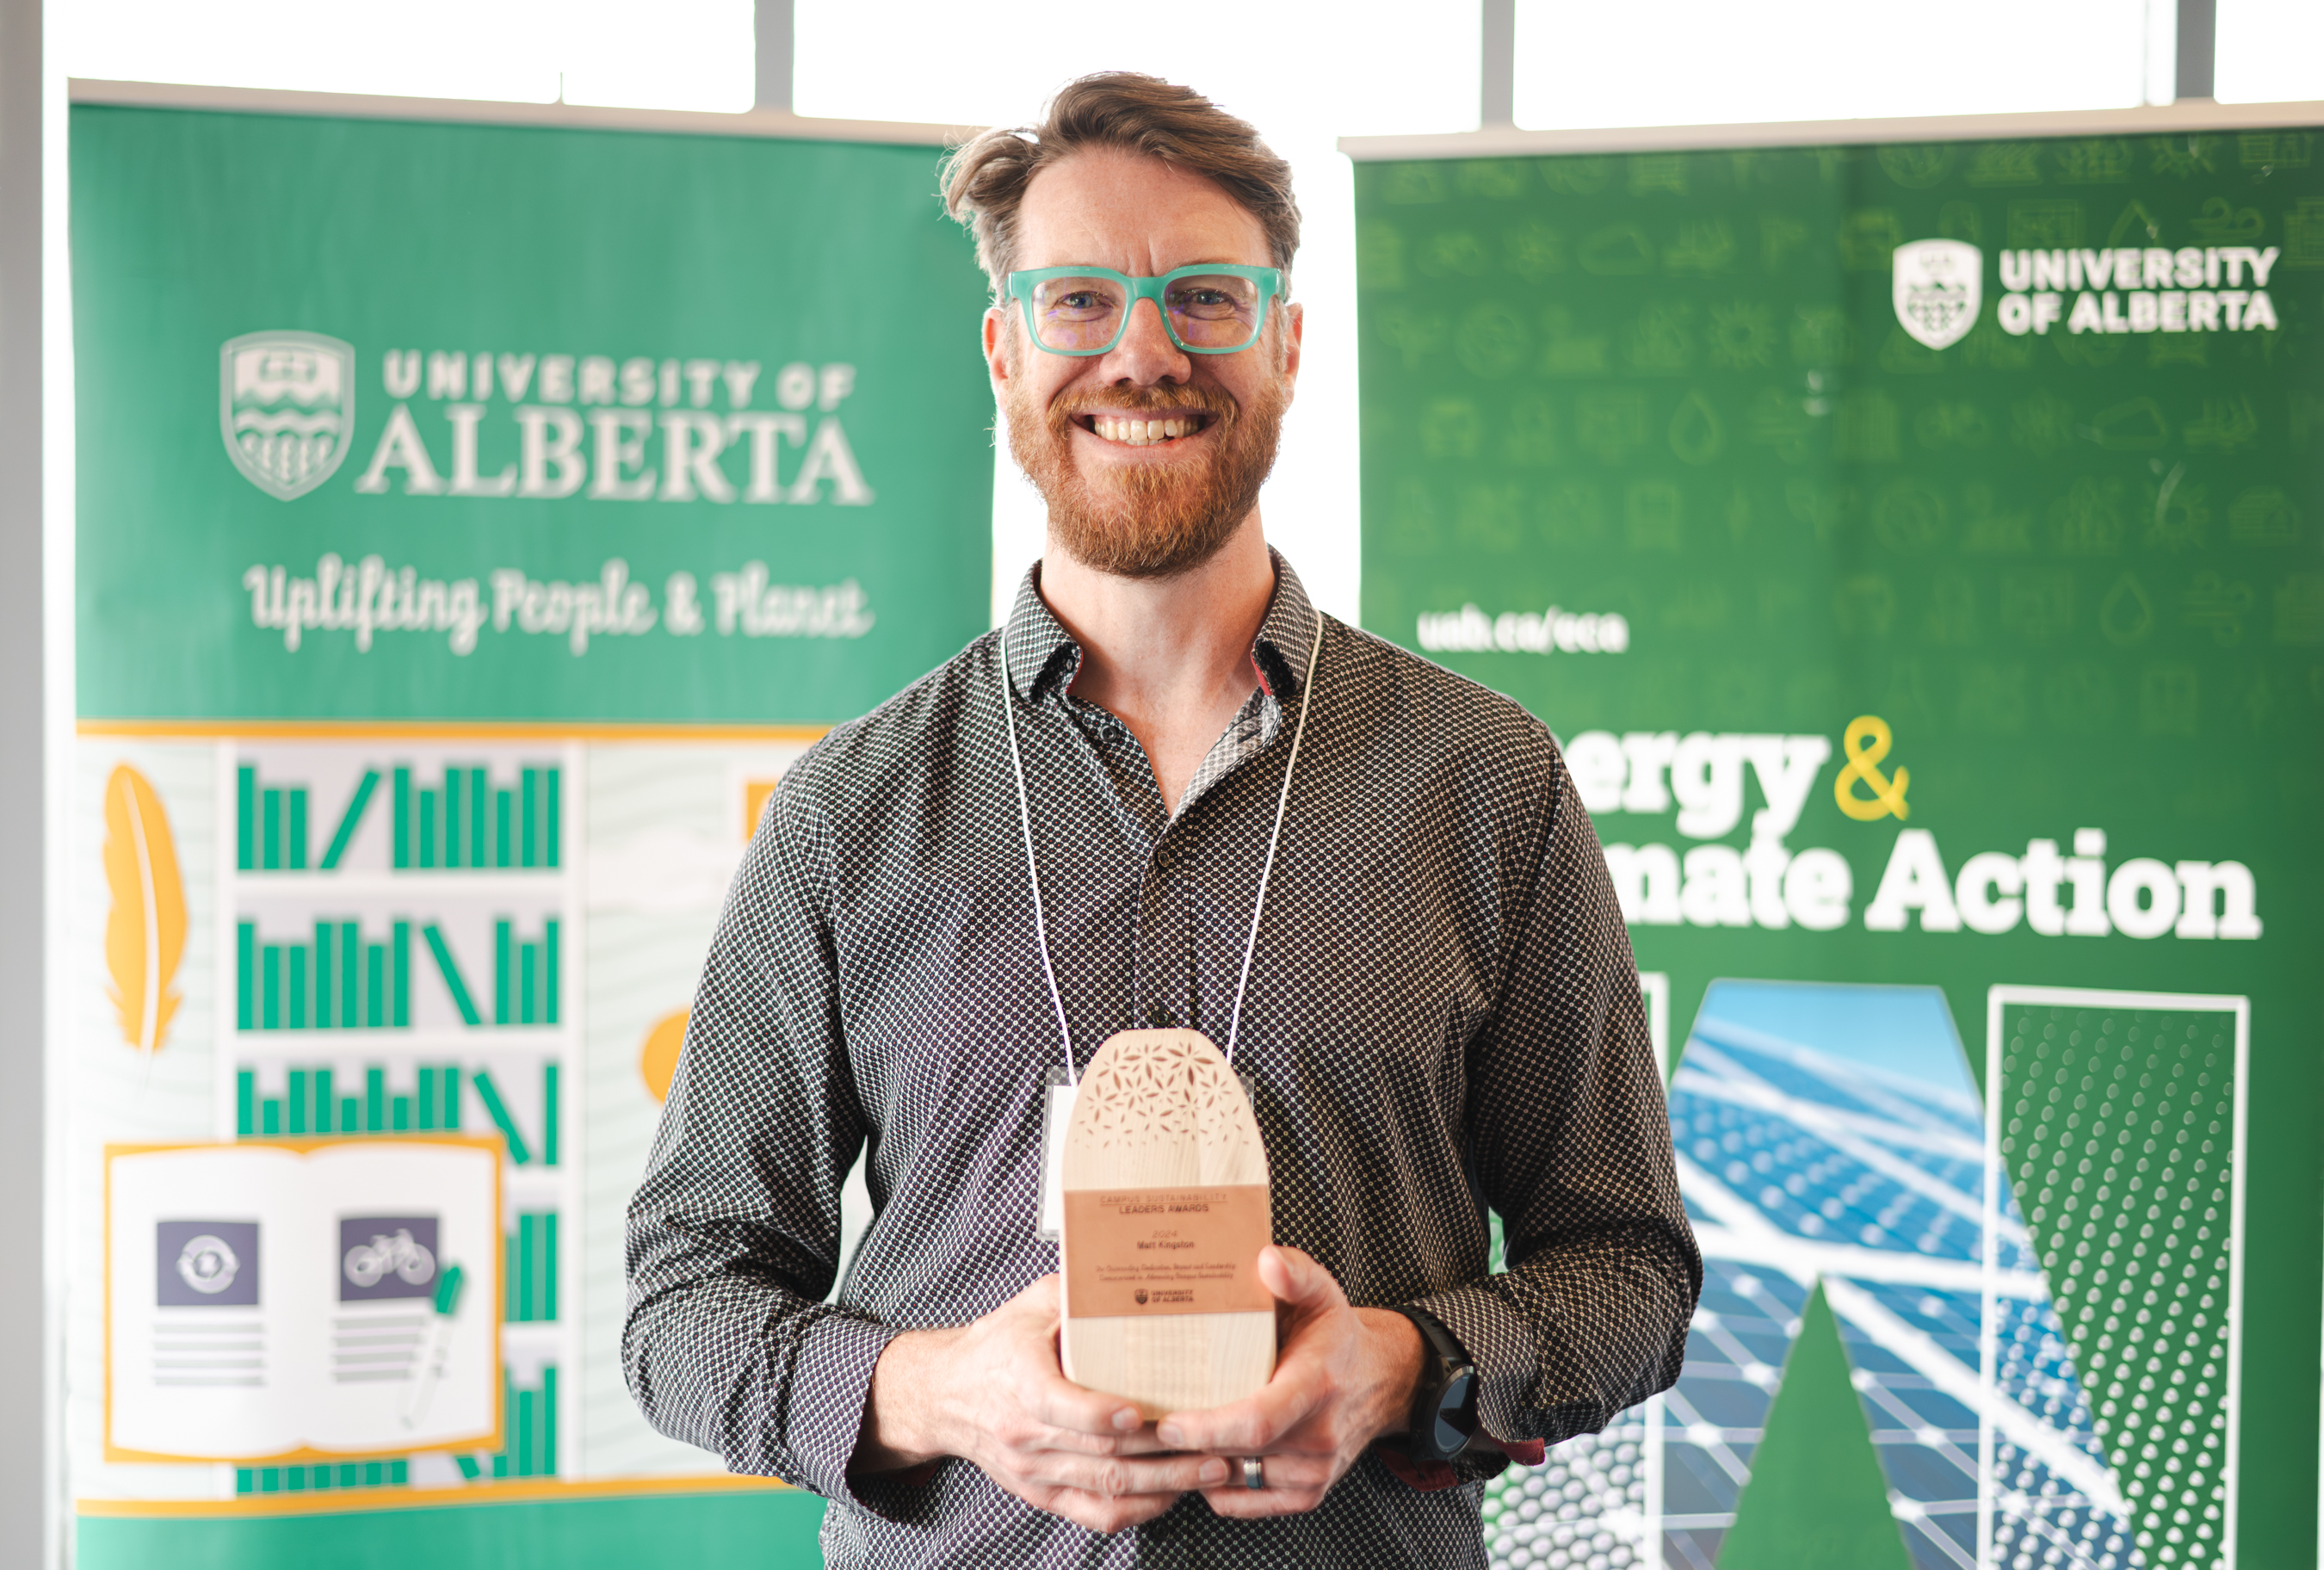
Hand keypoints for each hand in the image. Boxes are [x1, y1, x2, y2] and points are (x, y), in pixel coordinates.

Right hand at [855, 1274, 1228, 1532]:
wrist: (947, 1395)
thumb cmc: (1000, 1342)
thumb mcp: (1031, 1304)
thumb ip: (1078, 1290)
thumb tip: (1134, 1263)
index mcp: (1019, 1380)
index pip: (1057, 1406)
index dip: (1098, 1414)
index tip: (1139, 1413)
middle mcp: (1024, 1432)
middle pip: (1098, 1454)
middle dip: (1164, 1454)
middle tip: (1216, 1443)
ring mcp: (1033, 1470)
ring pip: (1104, 1489)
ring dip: (1165, 1484)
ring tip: (1213, 1470)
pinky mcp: (1042, 1494)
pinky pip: (1094, 1514)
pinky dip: (1139, 1511)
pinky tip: (1175, 1494)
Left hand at [1154, 1246, 1424, 1517]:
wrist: (1379, 1382)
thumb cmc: (1335, 1335)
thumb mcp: (1321, 1292)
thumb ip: (1295, 1272)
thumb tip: (1266, 1258)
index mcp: (1317, 1385)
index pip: (1256, 1423)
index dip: (1206, 1429)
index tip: (1165, 1422)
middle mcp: (1319, 1437)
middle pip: (1236, 1454)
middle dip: (1185, 1446)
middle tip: (1141, 1426)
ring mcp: (1315, 1472)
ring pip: (1234, 1480)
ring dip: (1195, 1465)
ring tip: (1164, 1438)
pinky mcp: (1307, 1495)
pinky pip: (1242, 1502)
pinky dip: (1213, 1485)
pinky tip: (1198, 1455)